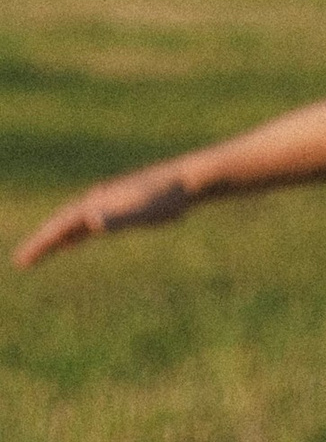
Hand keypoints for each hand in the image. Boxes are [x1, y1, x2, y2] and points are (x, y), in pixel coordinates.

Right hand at [14, 164, 191, 268]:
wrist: (188, 180)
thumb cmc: (167, 198)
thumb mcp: (142, 211)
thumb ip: (117, 218)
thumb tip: (91, 222)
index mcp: (96, 204)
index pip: (58, 227)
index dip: (39, 245)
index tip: (21, 261)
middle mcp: (96, 201)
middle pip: (59, 224)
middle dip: (40, 243)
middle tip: (22, 261)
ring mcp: (106, 203)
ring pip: (72, 223)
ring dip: (55, 238)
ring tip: (41, 252)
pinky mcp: (119, 208)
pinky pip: (87, 223)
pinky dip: (75, 233)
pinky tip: (74, 240)